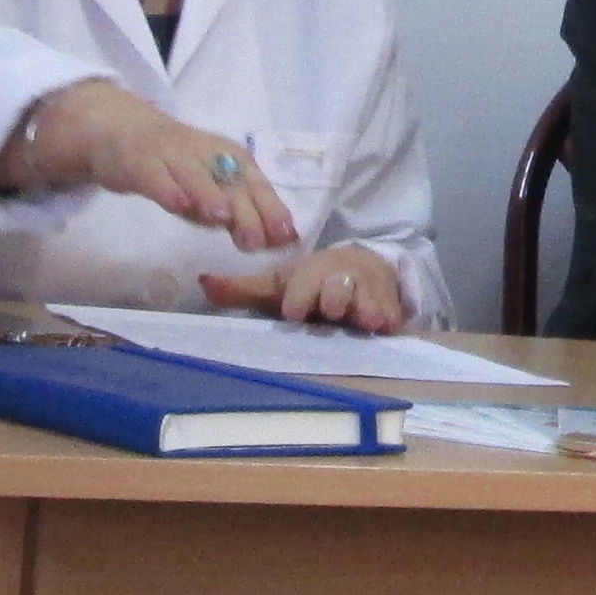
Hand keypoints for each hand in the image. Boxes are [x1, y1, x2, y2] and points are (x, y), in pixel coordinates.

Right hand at [4, 80, 300, 252]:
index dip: (273, 209)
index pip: (256, 184)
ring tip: (221, 217)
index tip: (287, 237)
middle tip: (257, 241)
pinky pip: (156, 176)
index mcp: (230, 158)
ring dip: (208, 194)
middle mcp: (206, 153)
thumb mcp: (213, 186)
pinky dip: (167, 189)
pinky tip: (177, 205)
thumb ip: (241, 212)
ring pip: (194, 175)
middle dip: (245, 210)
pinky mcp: (141, 162)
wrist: (124, 131)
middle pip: (230, 183)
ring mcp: (173, 155)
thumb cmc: (179, 166)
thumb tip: (280, 240)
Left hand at [194, 242, 411, 332]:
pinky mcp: (393, 309)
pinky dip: (392, 322)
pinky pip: (395, 317)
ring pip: (371, 301)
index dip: (300, 295)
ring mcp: (371, 295)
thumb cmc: (311, 282)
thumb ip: (241, 288)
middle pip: (341, 288)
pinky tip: (390, 328)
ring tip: (370, 320)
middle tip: (333, 310)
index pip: (306, 281)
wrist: (363, 266)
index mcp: (313, 271)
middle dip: (336, 297)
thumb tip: (201, 282)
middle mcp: (344, 279)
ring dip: (369, 310)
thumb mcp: (278, 283)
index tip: (293, 312)